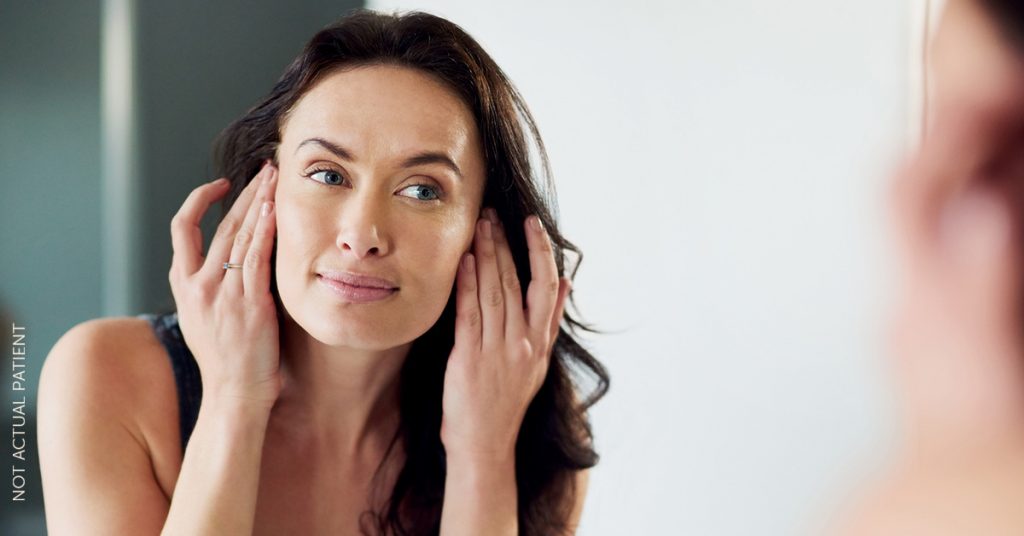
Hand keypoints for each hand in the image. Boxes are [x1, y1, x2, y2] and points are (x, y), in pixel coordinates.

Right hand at [168, 161, 280, 409]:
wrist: (234, 395)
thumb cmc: (227, 362)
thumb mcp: (204, 320)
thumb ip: (211, 289)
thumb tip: (228, 265)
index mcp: (184, 286)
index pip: (183, 229)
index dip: (199, 201)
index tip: (222, 185)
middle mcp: (199, 285)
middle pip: (220, 224)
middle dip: (245, 193)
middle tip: (265, 170)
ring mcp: (223, 294)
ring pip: (240, 235)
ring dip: (260, 202)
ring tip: (276, 178)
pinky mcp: (249, 304)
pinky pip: (257, 258)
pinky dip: (265, 231)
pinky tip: (275, 210)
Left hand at [440, 208, 570, 462]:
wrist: (484, 443)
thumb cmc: (506, 401)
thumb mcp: (538, 362)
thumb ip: (550, 321)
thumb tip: (567, 283)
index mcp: (540, 342)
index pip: (546, 286)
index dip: (540, 252)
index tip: (531, 224)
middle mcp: (522, 343)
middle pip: (515, 282)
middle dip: (504, 244)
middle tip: (493, 214)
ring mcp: (497, 351)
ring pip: (493, 291)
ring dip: (485, 256)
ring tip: (479, 227)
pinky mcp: (469, 359)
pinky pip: (470, 314)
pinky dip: (466, 285)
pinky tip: (462, 262)